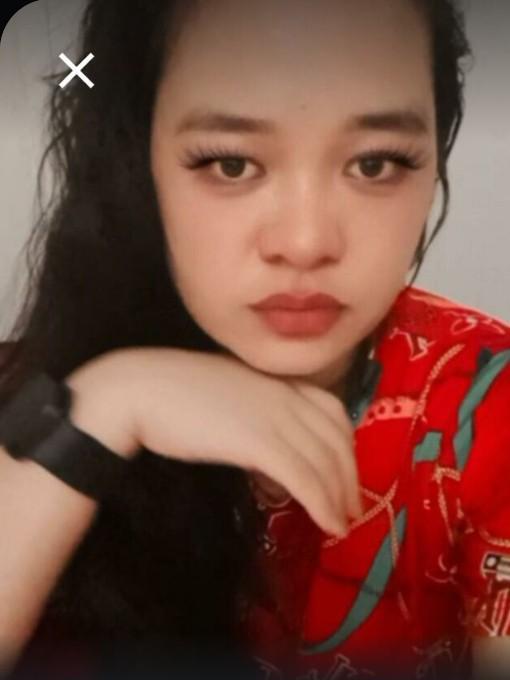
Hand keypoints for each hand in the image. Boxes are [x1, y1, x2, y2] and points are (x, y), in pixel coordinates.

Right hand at [66, 347, 361, 536]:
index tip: (345, 470)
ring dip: (340, 496)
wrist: (141, 389)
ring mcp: (274, 417)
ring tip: (342, 523)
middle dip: (349, 475)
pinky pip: (305, 477)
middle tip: (351, 506)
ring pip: (324, 460)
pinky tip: (328, 524)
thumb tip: (263, 447)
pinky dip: (323, 503)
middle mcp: (284, 396)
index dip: (346, 443)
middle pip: (335, 437)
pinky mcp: (258, 441)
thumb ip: (252, 413)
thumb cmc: (173, 393)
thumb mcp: (226, 395)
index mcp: (275, 382)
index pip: (331, 409)